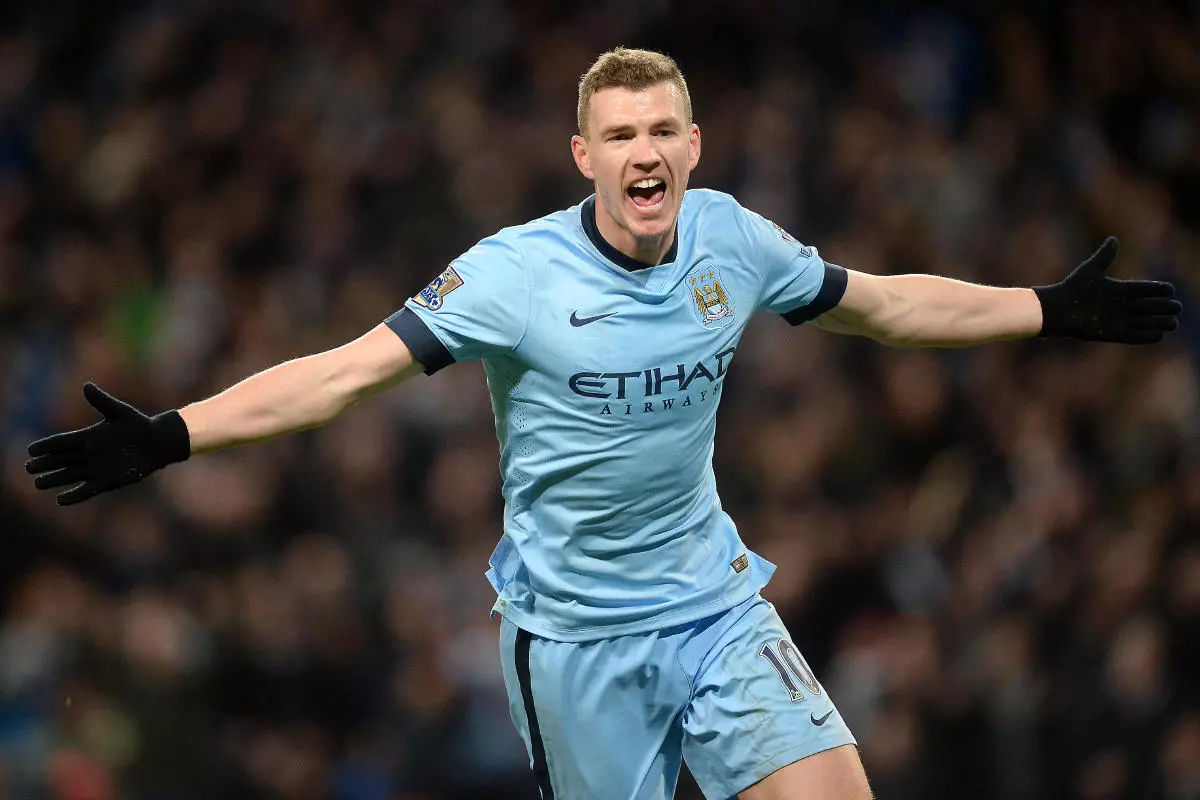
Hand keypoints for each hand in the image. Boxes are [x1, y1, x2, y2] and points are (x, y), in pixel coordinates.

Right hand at [25, 383, 190, 505]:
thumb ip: (102, 401)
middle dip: (45, 464)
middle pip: (61, 460)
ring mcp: (96, 468)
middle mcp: (88, 454)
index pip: (62, 442)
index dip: (46, 446)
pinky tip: (60, 500)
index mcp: (88, 437)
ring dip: (54, 479)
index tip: (31, 449)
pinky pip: (87, 490)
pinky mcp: (107, 481)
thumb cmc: (139, 424)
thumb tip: (86, 385)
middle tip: (29, 468)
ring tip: (38, 483)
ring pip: (69, 475)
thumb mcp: (119, 412)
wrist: (157, 443)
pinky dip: (74, 495)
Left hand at [1034, 237, 1182, 343]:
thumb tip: (1113, 239)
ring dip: (1159, 323)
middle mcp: (1120, 306)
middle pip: (1148, 307)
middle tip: (1177, 308)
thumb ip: (1104, 256)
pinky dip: (1145, 336)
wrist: (1056, 310)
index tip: (1171, 290)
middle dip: (1163, 308)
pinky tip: (1159, 336)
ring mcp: (1117, 320)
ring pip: (1143, 322)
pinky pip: (1133, 336)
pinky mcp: (1111, 334)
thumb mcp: (1091, 270)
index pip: (1144, 290)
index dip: (1157, 290)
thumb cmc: (1072, 289)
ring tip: (1173, 323)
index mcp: (1119, 290)